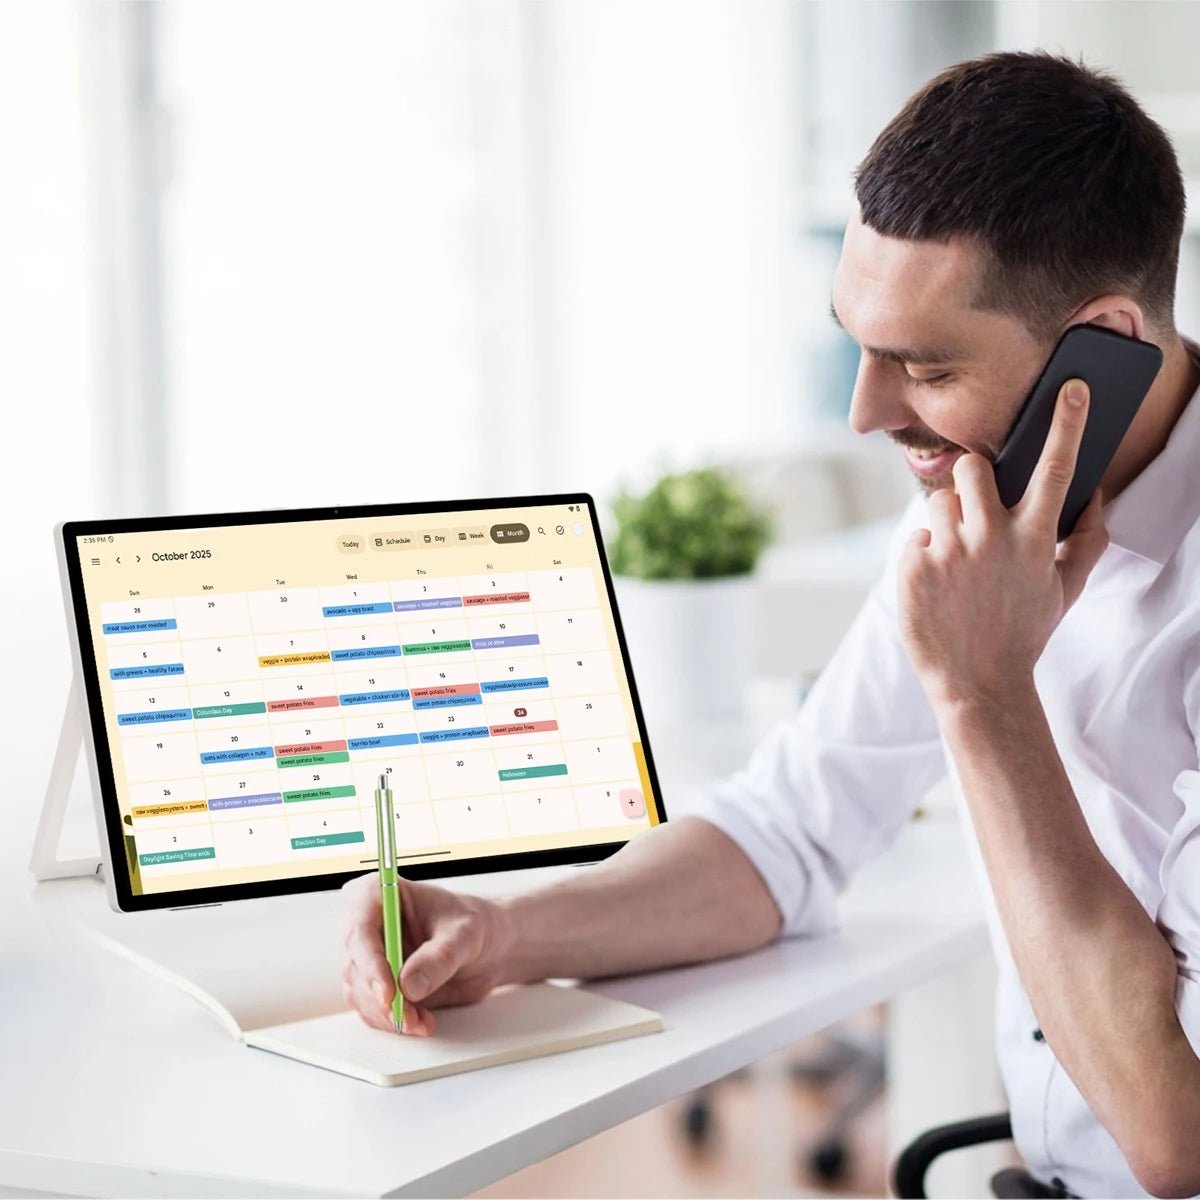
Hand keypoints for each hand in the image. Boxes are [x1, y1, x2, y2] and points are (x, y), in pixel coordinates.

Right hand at [338, 871, 512, 1034]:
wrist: (487, 947)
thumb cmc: (474, 924)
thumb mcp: (465, 934)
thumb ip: (439, 956)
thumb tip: (408, 984)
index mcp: (376, 894)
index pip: (360, 929)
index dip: (369, 962)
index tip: (389, 992)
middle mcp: (364, 925)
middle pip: (356, 968)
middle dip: (382, 998)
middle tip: (410, 1017)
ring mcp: (367, 958)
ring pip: (361, 994)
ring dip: (389, 1014)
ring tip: (422, 1021)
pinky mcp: (375, 984)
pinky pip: (372, 1010)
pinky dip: (394, 1021)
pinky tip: (420, 1022)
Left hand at [897, 377, 1108, 710]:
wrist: (978, 684)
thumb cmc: (1023, 633)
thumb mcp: (1064, 590)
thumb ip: (1086, 541)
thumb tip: (1097, 496)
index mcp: (1033, 539)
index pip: (1054, 470)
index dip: (1065, 425)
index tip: (1071, 389)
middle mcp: (990, 538)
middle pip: (971, 466)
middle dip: (970, 476)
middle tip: (973, 506)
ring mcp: (948, 551)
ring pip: (938, 500)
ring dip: (945, 524)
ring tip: (956, 566)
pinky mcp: (912, 567)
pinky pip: (914, 538)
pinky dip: (922, 559)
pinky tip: (936, 590)